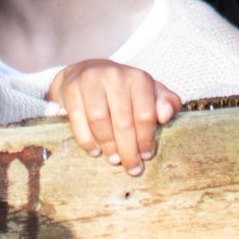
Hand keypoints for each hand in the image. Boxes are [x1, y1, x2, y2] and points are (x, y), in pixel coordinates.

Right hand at [45, 60, 181, 175]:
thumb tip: (166, 116)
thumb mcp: (149, 92)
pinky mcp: (71, 89)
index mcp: (138, 78)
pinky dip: (87, 140)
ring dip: (108, 146)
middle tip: (132, 168)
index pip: (145, 114)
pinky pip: (78, 120)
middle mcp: (115, 76)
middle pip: (122, 122)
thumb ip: (167, 102)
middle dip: (129, 150)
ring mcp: (91, 81)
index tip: (146, 155)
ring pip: (99, 121)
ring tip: (114, 159)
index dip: (146, 139)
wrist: (86, 71)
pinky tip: (95, 151)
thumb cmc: (124, 89)